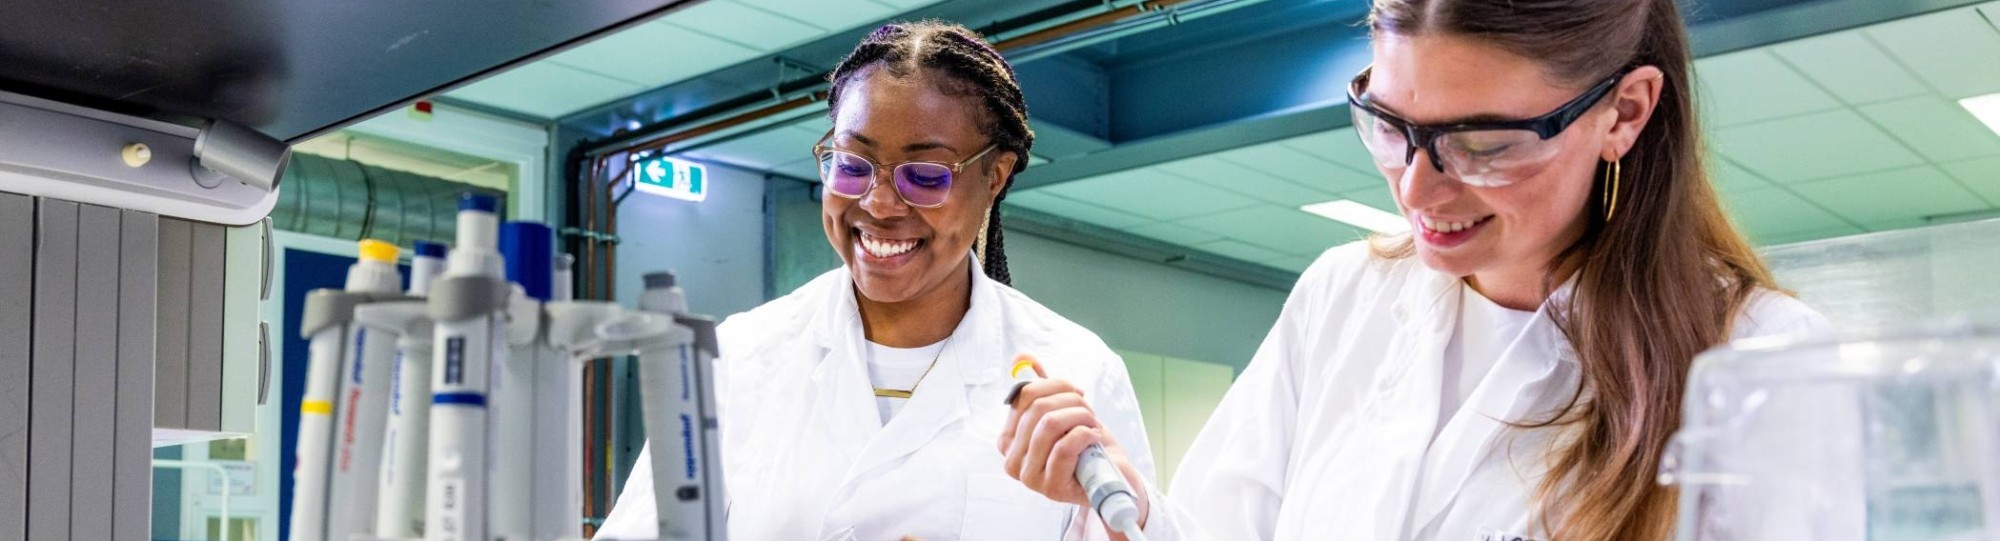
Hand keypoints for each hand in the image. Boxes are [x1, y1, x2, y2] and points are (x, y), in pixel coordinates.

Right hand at [997, 355, 1149, 529]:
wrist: (1110, 478)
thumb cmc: (1084, 445)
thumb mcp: (1062, 412)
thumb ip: (1040, 386)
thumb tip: (1021, 357)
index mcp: (1008, 439)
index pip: (1022, 396)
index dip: (1055, 386)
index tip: (1076, 393)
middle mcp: (1011, 460)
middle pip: (1037, 408)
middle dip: (1071, 401)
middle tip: (1088, 409)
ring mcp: (1029, 477)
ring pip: (1050, 424)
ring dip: (1081, 416)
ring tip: (1093, 423)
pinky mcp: (1050, 488)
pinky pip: (1064, 447)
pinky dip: (1086, 434)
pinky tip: (1094, 439)